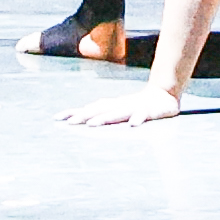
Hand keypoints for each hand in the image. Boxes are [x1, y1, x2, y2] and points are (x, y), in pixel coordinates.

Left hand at [60, 85, 182, 127]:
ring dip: (105, 118)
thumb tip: (79, 119)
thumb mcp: (117, 110)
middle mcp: (118, 105)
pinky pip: (143, 115)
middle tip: (70, 123)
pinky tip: (132, 125)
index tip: (56, 118)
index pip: (88, 109)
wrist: (163, 95)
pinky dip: (137, 118)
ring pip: (117, 112)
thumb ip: (101, 114)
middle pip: (99, 110)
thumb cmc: (136, 106)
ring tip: (92, 125)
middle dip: (84, 116)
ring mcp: (133, 107)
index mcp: (110, 106)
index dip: (73, 112)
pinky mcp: (148, 111)